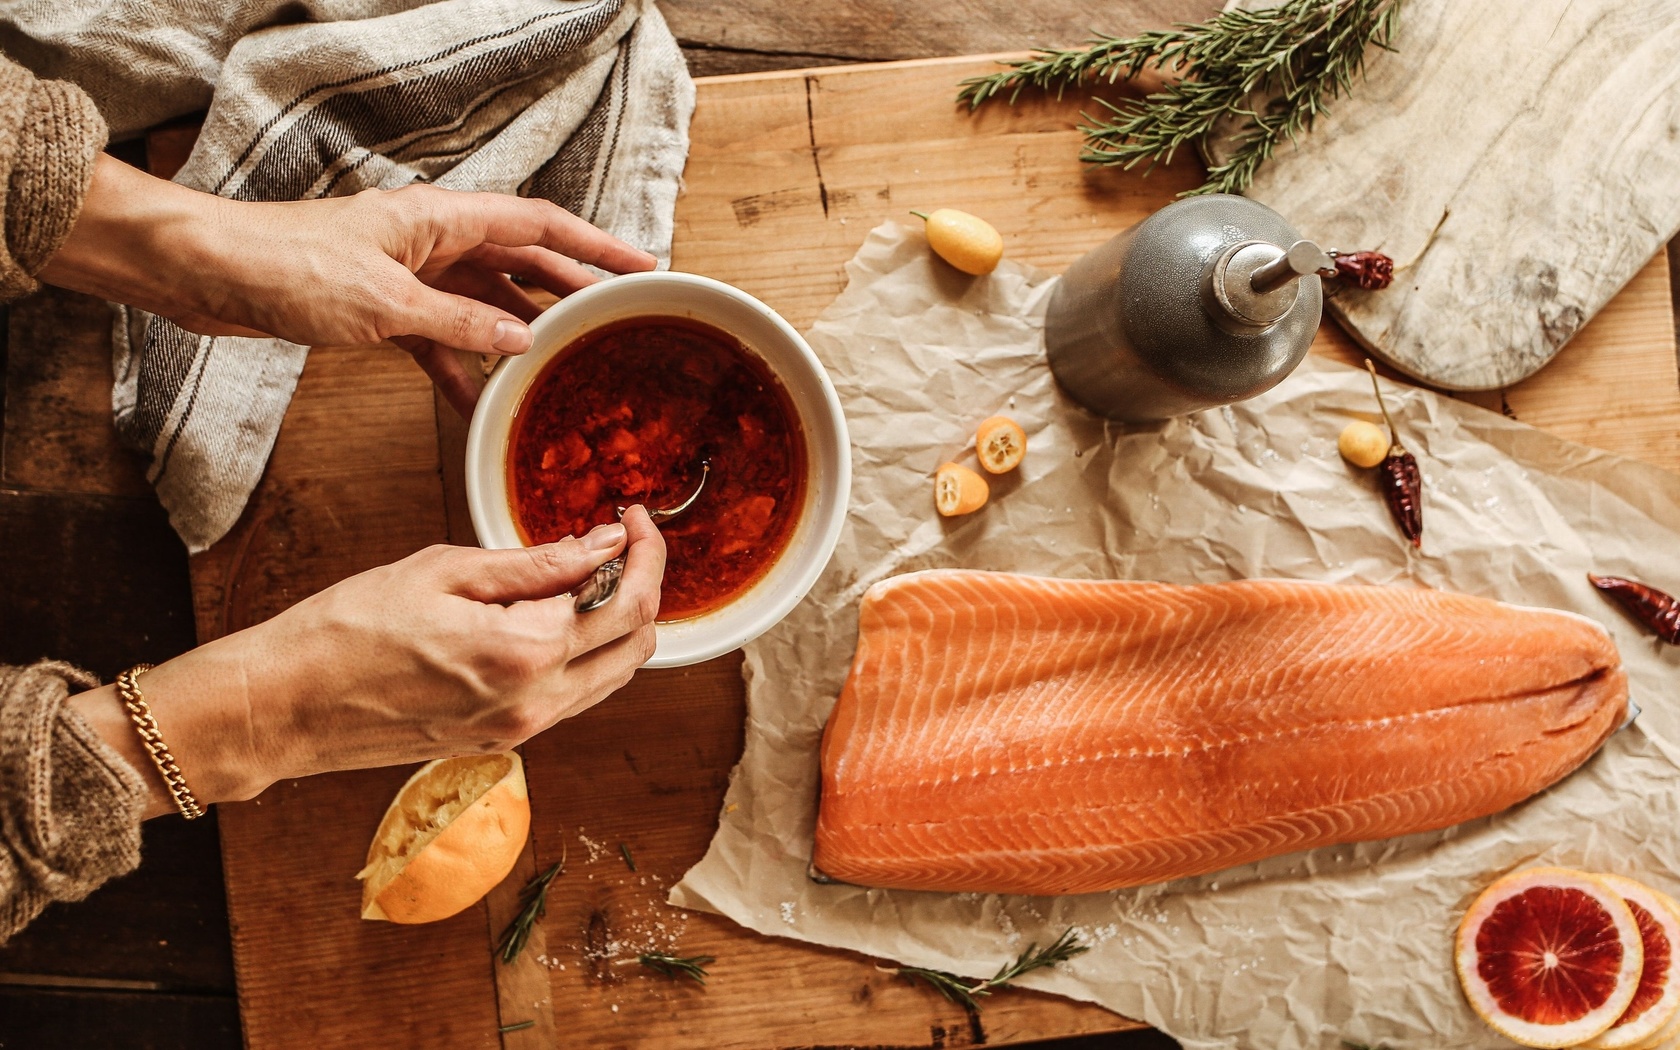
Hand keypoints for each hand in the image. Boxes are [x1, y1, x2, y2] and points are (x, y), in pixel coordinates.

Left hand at [38, 154, 656, 414]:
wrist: (209, 276)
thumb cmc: (288, 267)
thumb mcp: (387, 304)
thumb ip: (462, 324)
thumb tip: (524, 339)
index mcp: (442, 220)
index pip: (539, 226)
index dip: (594, 248)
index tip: (641, 267)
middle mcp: (432, 241)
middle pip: (520, 263)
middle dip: (568, 291)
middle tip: (616, 322)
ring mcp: (408, 274)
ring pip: (483, 305)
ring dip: (517, 336)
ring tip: (561, 369)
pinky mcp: (381, 308)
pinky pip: (441, 338)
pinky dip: (462, 368)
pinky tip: (480, 403)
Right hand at [70, 508, 665, 817]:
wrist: (286, 706)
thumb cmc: (346, 630)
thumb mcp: (445, 571)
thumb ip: (537, 562)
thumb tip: (603, 542)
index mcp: (527, 652)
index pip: (626, 598)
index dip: (642, 550)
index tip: (631, 517)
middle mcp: (537, 701)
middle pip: (637, 644)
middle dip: (644, 584)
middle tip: (622, 540)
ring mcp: (523, 730)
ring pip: (614, 676)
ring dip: (620, 624)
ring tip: (589, 573)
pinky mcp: (504, 742)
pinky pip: (575, 697)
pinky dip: (587, 655)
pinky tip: (556, 616)